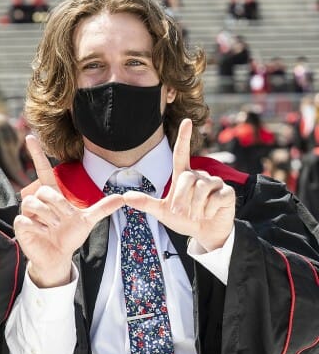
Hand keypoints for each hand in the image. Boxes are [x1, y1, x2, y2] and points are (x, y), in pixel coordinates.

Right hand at [14, 135, 123, 286]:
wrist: (58, 256)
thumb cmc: (69, 236)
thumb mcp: (88, 221)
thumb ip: (103, 208)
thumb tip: (123, 198)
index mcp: (52, 196)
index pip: (43, 170)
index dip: (37, 154)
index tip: (30, 137)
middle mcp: (37, 201)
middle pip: (44, 191)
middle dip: (57, 206)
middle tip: (63, 220)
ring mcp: (27, 212)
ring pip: (32, 203)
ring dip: (47, 216)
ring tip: (53, 227)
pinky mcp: (20, 225)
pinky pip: (25, 219)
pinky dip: (37, 227)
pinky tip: (43, 234)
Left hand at [122, 118, 234, 250]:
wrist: (205, 233)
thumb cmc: (184, 219)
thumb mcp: (162, 212)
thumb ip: (146, 203)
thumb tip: (125, 197)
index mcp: (184, 175)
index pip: (182, 153)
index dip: (184, 138)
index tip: (187, 121)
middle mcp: (200, 175)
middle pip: (187, 178)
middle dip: (181, 198)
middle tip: (180, 213)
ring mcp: (215, 183)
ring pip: (201, 189)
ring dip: (194, 206)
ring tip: (194, 215)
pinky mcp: (227, 192)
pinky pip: (215, 199)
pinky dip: (208, 210)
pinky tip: (209, 213)